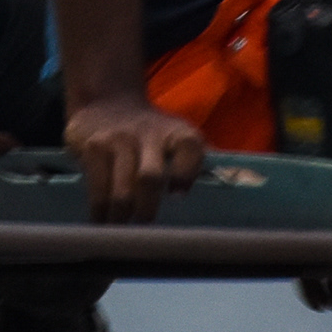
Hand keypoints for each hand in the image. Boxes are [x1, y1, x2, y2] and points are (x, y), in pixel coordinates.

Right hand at [65, 93, 207, 224]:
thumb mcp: (176, 138)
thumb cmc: (150, 135)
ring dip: (122, 217)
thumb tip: (239, 182)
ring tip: (122, 228)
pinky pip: (97, 189)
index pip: (190, 149)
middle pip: (149, 178)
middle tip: (144, 226)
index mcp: (179, 134)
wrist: (106, 103)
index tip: (178, 197)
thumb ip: (197, 161)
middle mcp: (149, 133)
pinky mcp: (93, 147)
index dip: (186, 173)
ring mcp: (118, 139)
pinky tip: (103, 219)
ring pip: (122, 191)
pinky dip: (100, 211)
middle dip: (147, 209)